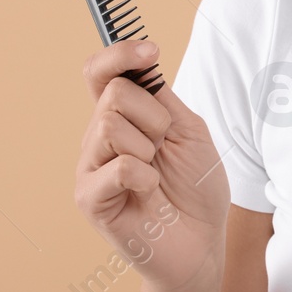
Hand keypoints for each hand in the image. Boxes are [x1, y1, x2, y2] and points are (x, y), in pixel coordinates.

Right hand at [74, 38, 228, 291]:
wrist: (201, 242)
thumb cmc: (195, 188)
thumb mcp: (188, 130)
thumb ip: (161, 97)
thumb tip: (142, 60)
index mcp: (122, 117)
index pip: (101, 72)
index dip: (119, 53)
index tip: (151, 49)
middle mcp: (98, 138)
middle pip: (113, 93)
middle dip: (153, 117)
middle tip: (163, 149)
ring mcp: (90, 167)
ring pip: (111, 124)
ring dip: (150, 148)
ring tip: (156, 174)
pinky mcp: (90, 198)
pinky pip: (117, 166)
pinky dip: (145, 177)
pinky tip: (149, 193)